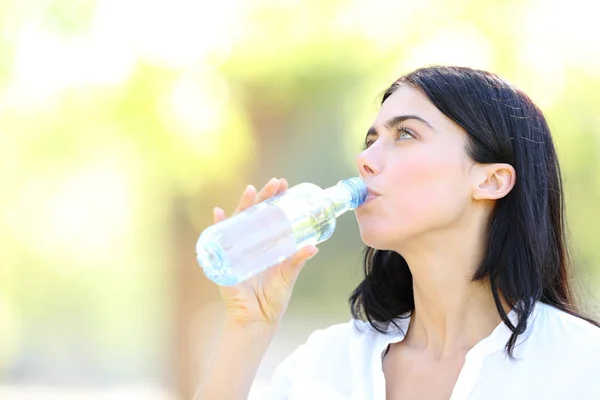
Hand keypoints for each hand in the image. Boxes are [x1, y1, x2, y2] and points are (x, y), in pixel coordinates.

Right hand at [212, 178, 318, 327]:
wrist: (258, 320)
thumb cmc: (272, 298)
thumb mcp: (288, 275)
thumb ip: (298, 260)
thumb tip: (313, 246)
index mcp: (265, 243)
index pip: (269, 215)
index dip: (274, 199)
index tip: (283, 185)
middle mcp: (249, 243)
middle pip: (254, 213)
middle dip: (263, 196)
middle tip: (274, 183)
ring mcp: (235, 249)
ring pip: (238, 222)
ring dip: (242, 205)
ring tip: (250, 190)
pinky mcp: (224, 261)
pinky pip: (218, 240)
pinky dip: (217, 226)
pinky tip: (219, 213)